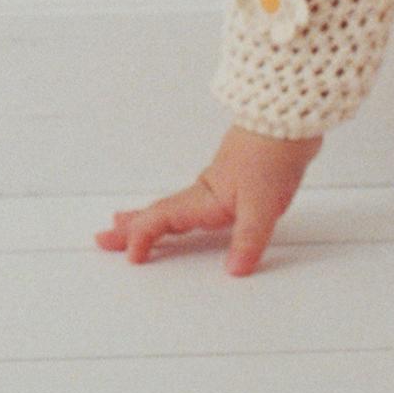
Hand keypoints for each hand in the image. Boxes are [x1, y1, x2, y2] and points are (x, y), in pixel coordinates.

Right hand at [95, 126, 324, 275]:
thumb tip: (234, 271)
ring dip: (149, 217)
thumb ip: (248, 240)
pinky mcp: (233, 178)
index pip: (162, 219)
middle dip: (129, 227)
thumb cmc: (273, 156)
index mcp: (204, 198)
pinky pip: (192, 199)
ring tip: (125, 222)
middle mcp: (204, 191)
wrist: (290, 120)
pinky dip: (176, 209)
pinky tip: (185, 210)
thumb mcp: (263, 206)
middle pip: (158, 212)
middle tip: (103, 239)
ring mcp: (217, 183)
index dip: (143, 237)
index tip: (131, 257)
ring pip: (173, 205)